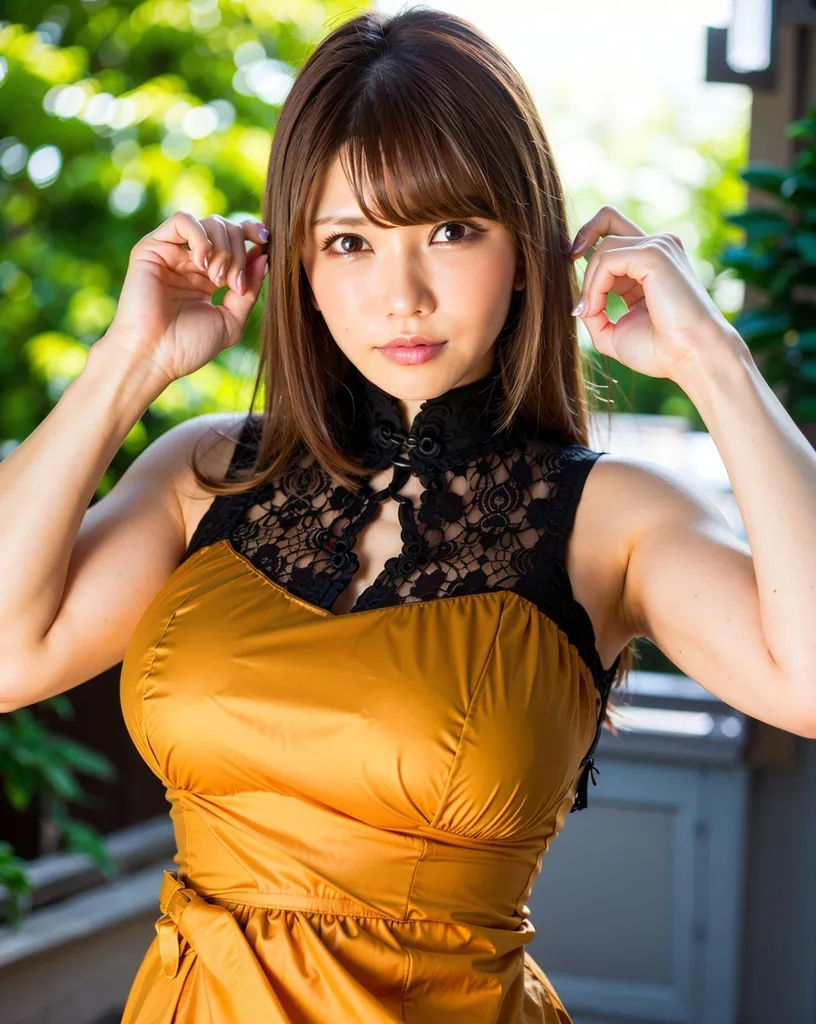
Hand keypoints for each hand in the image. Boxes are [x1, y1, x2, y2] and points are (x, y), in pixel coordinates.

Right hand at [98, 211, 269, 385]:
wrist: (154, 356)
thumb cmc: (189, 346)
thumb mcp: (231, 320)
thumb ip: (250, 289)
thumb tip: (264, 254)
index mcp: (210, 276)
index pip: (236, 240)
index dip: (252, 233)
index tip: (265, 242)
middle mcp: (192, 261)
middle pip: (228, 230)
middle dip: (239, 253)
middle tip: (234, 284)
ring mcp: (172, 253)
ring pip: (209, 223)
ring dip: (223, 248)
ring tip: (218, 279)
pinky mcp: (152, 247)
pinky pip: (182, 220)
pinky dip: (200, 237)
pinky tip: (201, 264)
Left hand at [569, 205, 740, 381]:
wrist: (690, 358)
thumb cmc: (661, 351)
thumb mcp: (615, 333)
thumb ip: (595, 314)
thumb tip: (579, 304)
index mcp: (650, 265)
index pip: (612, 237)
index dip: (586, 245)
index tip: (571, 267)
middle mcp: (657, 249)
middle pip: (609, 218)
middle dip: (582, 236)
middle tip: (569, 260)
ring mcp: (659, 247)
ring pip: (604, 247)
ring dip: (590, 283)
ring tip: (592, 312)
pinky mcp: (654, 254)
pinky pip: (608, 259)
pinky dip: (595, 285)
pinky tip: (597, 307)